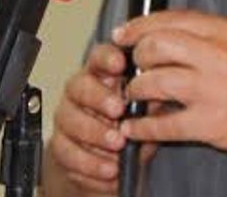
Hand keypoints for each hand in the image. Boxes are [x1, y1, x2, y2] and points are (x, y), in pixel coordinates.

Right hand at [48, 42, 156, 194]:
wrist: (107, 163)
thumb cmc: (128, 128)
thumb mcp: (145, 112)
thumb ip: (151, 102)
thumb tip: (165, 94)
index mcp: (102, 76)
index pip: (99, 57)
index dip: (107, 57)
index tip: (120, 63)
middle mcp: (79, 93)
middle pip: (80, 86)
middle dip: (99, 97)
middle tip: (118, 110)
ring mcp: (67, 119)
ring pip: (70, 120)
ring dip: (95, 133)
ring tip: (118, 144)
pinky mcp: (61, 147)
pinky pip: (68, 153)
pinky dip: (90, 163)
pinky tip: (109, 169)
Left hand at [112, 10, 226, 161]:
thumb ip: (208, 37)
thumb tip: (167, 34)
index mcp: (224, 32)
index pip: (169, 19)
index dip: (139, 26)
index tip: (123, 34)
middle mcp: (217, 56)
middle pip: (156, 45)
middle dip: (136, 57)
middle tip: (132, 67)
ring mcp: (213, 90)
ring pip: (154, 82)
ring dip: (136, 90)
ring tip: (135, 96)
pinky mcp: (211, 124)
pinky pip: (163, 124)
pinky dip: (142, 127)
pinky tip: (136, 128)